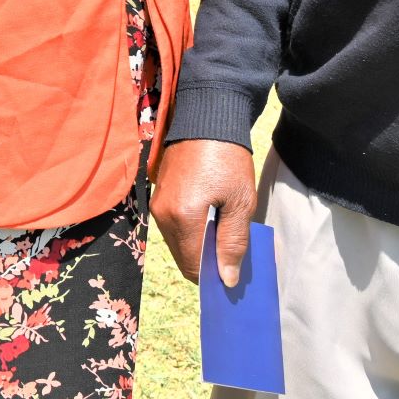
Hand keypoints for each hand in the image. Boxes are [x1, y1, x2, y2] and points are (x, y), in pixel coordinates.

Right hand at [151, 139, 258, 286]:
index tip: (232, 274)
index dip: (213, 276)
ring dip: (198, 247)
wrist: (206, 118)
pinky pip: (173, 227)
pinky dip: (190, 232)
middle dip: (206, 263)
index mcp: (183, 217)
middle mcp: (162, 215)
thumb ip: (233, 243)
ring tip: (222, 232)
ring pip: (177, 244)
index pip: (194, 266)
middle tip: (231, 251)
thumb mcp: (240, 202)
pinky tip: (209, 220)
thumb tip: (227, 279)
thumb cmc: (228, 158)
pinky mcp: (158, 196)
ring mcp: (157, 205)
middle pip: (183, 258)